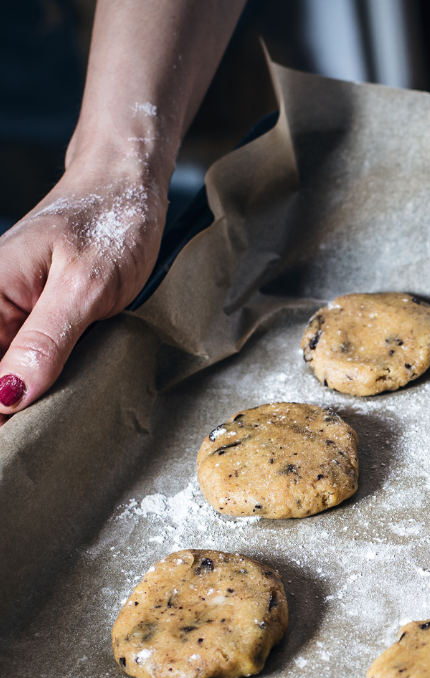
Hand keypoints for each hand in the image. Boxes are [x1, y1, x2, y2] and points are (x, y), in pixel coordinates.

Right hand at [0, 157, 166, 425]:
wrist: (128, 189)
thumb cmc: (111, 223)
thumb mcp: (86, 286)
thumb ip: (47, 342)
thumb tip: (9, 397)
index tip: (14, 442)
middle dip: (9, 410)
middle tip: (33, 446)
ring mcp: (12, 315)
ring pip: (7, 376)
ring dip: (24, 404)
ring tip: (42, 435)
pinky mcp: (37, 321)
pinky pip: (27, 364)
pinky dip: (39, 387)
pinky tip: (52, 406)